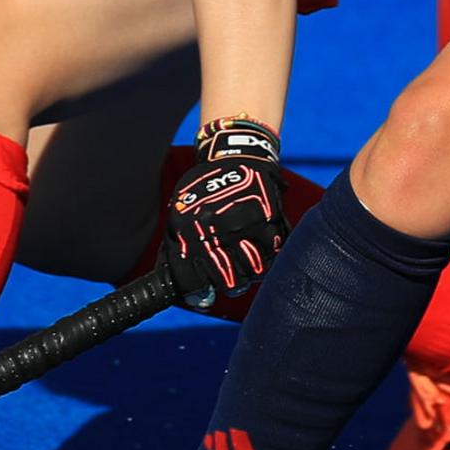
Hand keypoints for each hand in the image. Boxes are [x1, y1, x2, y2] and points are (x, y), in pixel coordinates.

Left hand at [160, 118, 294, 311]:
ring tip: (248, 263)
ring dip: (251, 271)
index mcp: (188, 229)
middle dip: (230, 284)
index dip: (200, 294)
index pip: (193, 280)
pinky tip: (262, 248)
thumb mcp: (181, 213)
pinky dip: (269, 254)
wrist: (235, 153)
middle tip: (232, 279)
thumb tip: (185, 289)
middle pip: (227, 281)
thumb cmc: (205, 190)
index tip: (206, 295)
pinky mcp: (267, 217)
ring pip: (253, 271)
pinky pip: (272, 252)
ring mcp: (242, 223)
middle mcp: (213, 228)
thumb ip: (177, 247)